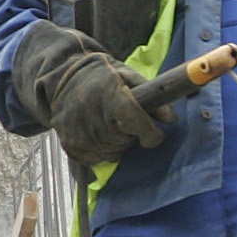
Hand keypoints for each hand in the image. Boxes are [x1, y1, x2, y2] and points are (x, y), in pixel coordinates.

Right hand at [11, 22, 167, 165]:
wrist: (64, 77)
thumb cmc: (104, 77)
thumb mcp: (130, 76)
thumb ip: (153, 96)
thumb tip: (172, 120)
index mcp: (110, 93)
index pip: (135, 121)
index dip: (150, 133)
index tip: (154, 133)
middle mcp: (92, 113)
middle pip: (125, 141)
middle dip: (131, 136)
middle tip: (125, 122)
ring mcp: (78, 130)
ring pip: (111, 154)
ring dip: (116, 145)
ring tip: (110, 127)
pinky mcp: (69, 143)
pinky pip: (94, 160)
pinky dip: (100, 152)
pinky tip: (98, 136)